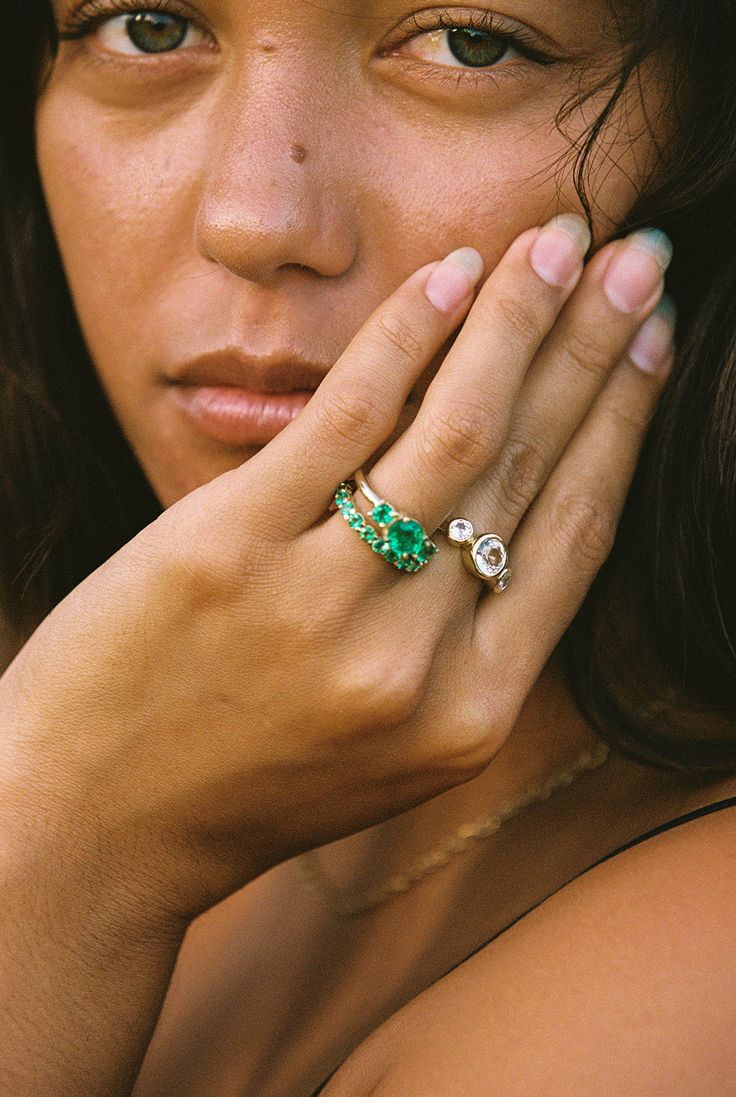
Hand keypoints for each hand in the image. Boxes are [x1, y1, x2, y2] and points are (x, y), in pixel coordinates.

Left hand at [0, 214, 672, 923]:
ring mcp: (326, 603)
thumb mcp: (386, 744)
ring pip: (458, 431)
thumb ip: (461, 648)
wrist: (94, 826)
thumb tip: (514, 507)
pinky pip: (344, 419)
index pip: (577, 536)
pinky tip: (449, 276)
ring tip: (558, 243)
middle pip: (532, 469)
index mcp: (472, 715)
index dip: (623, 424)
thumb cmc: (243, 783)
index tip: (652, 343)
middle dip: (598, 348)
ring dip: (519, 321)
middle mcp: (418, 661)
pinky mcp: (231, 548)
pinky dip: (405, 336)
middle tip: (641, 257)